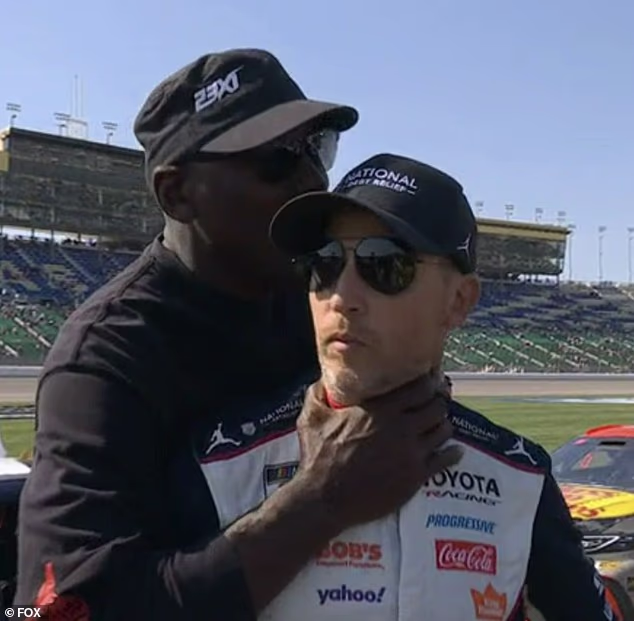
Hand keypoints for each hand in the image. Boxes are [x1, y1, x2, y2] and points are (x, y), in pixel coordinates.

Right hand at [294, 374, 462, 530]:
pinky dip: (452, 453)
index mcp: (380, 409)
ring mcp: (411, 453)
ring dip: (443, 425)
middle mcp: (401, 427)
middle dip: (438, 401)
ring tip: (438, 424)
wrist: (324, 499)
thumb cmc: (317, 456)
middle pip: (437, 405)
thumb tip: (328, 374)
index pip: (420, 387)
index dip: (428, 381)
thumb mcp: (312, 415)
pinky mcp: (415, 477)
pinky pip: (446, 460)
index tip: (428, 380)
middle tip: (436, 401)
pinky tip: (453, 451)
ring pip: (444, 430)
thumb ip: (321, 390)